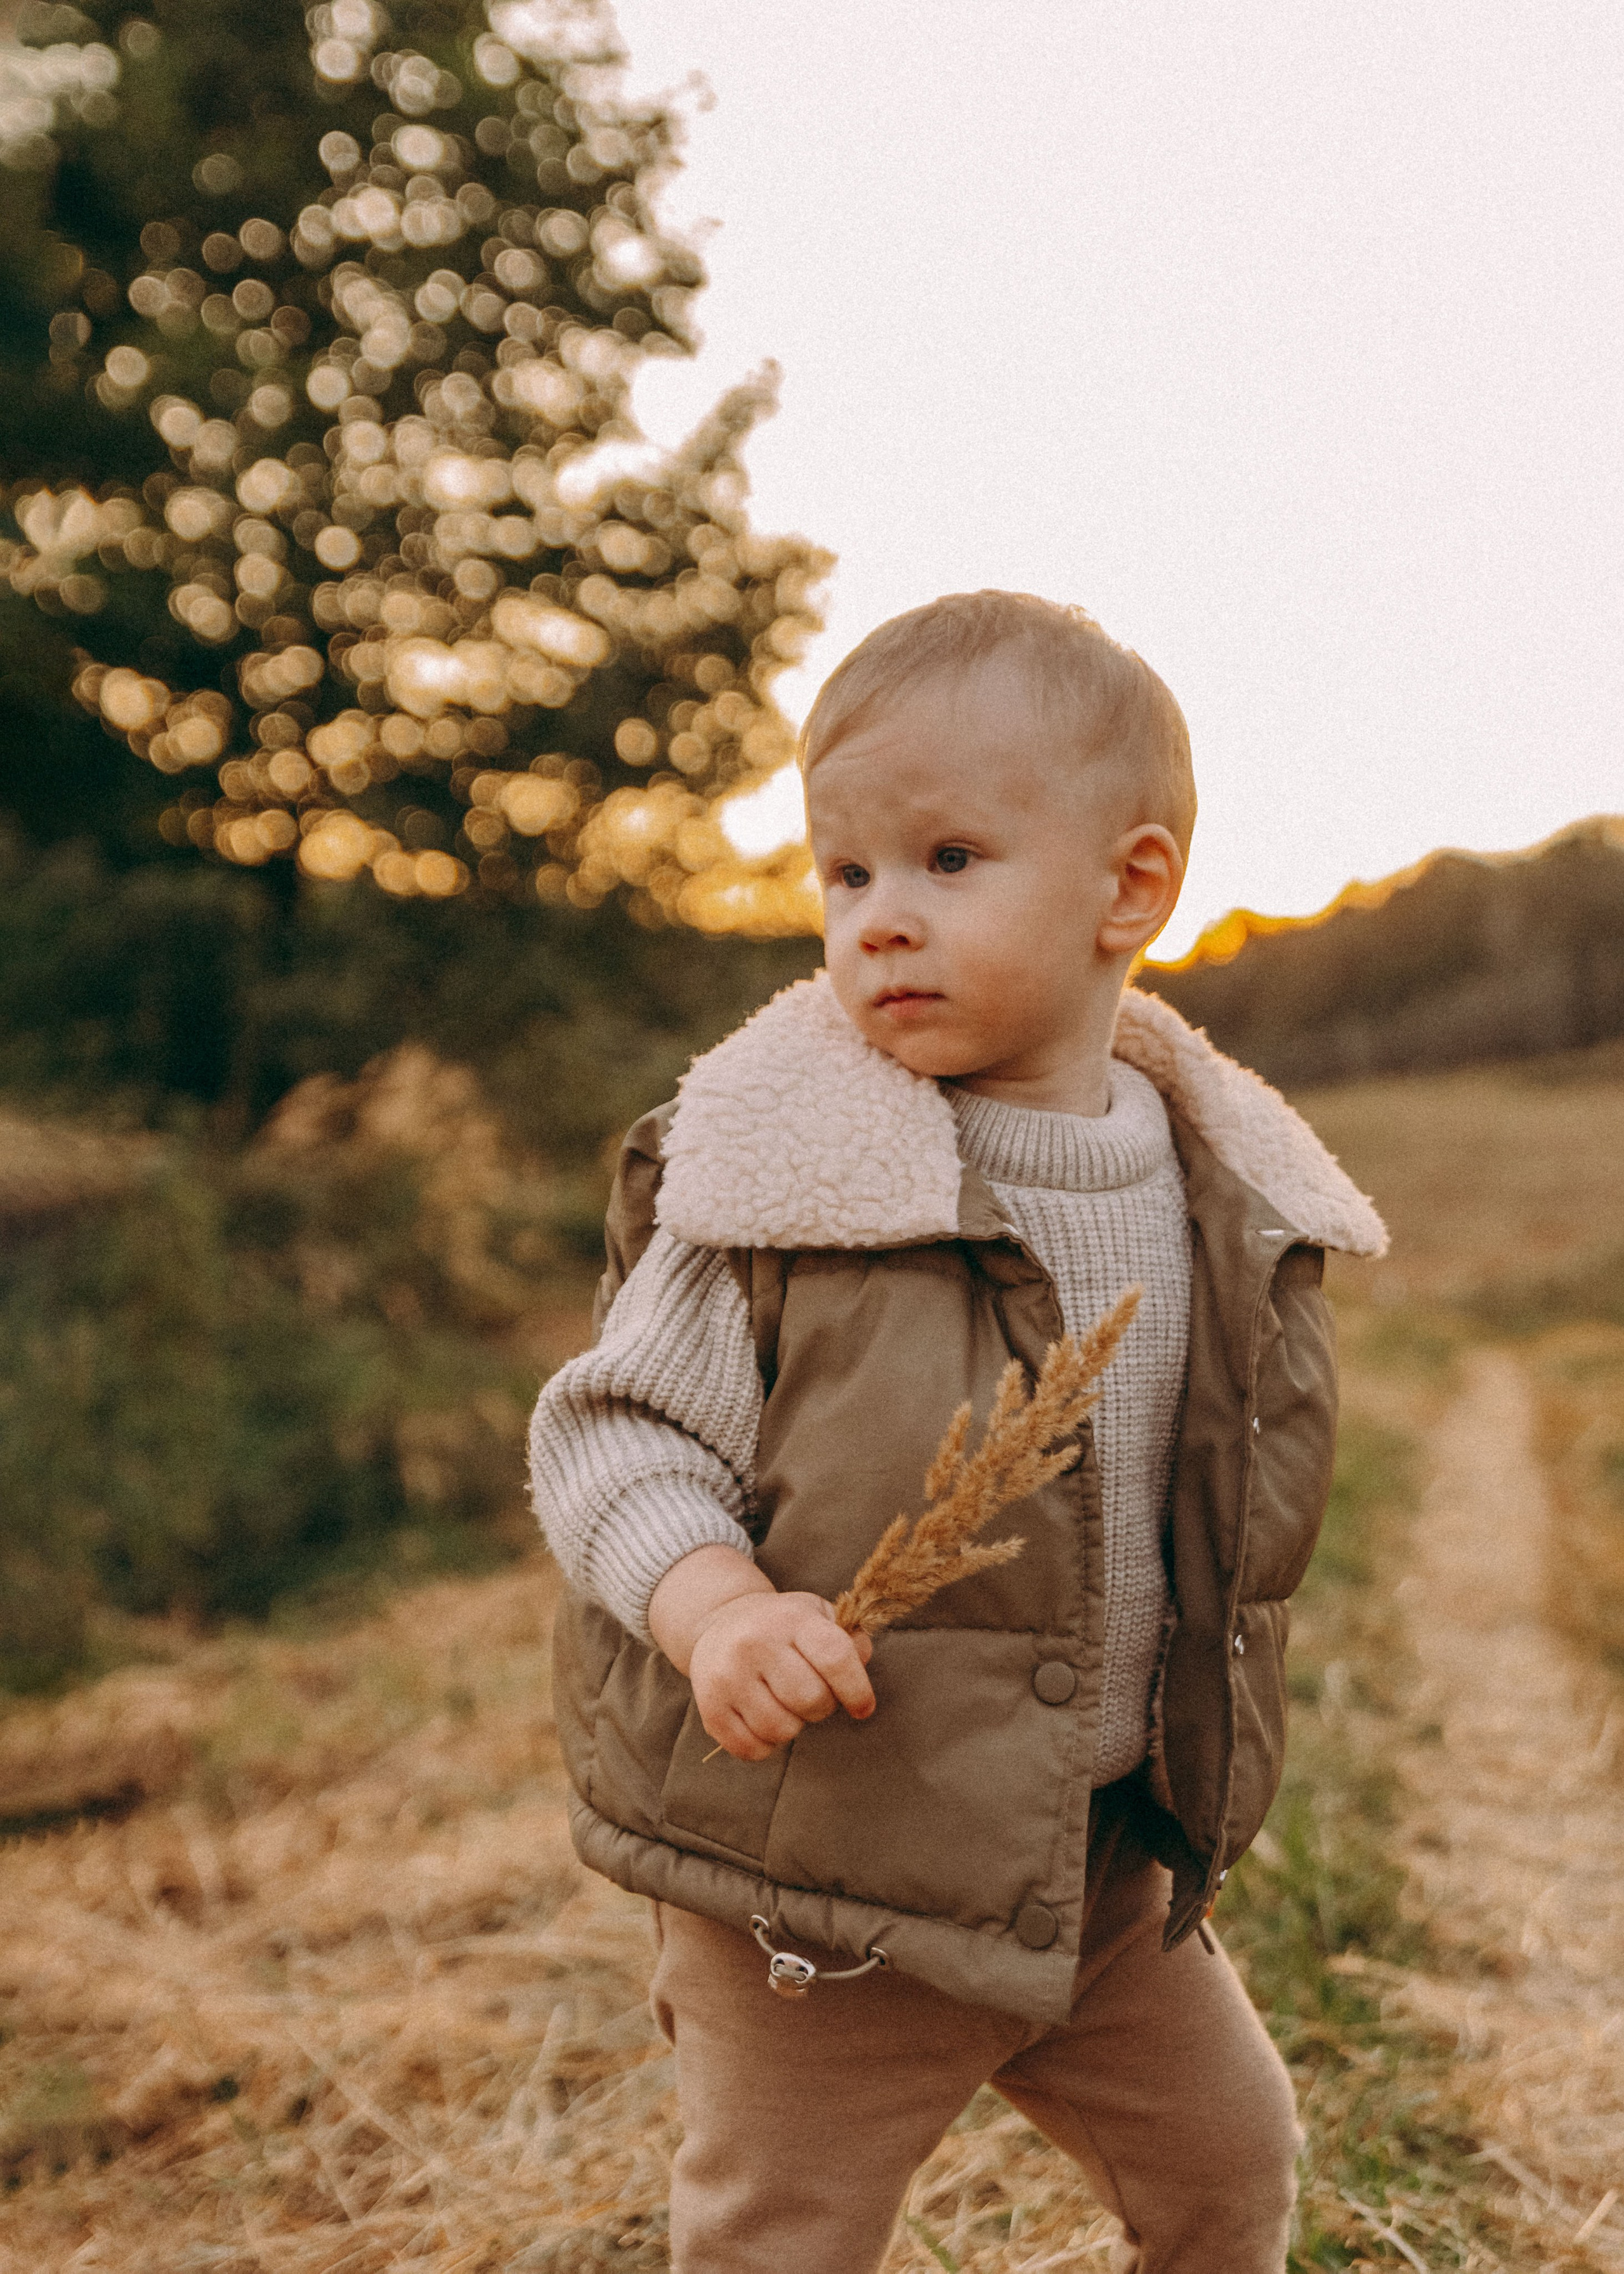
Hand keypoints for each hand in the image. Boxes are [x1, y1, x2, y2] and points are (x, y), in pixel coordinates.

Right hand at [689, 1591, 874, 1761]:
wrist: (720, 1621)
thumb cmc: (782, 1626)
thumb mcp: (817, 1615)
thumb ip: (848, 1640)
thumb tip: (861, 1661)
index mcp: (791, 1619)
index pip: (835, 1657)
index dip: (857, 1690)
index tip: (863, 1708)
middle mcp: (755, 1643)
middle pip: (811, 1700)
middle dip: (822, 1707)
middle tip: (812, 1697)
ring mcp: (728, 1675)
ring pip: (781, 1730)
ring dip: (793, 1726)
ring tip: (784, 1705)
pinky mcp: (709, 1706)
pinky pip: (751, 1749)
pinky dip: (765, 1745)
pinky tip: (763, 1721)